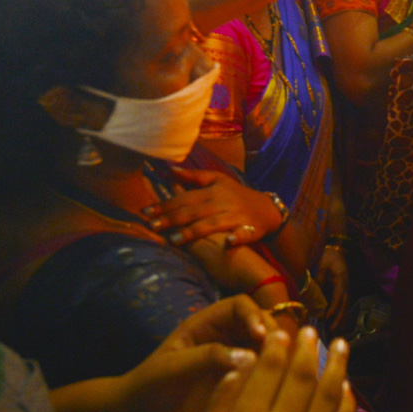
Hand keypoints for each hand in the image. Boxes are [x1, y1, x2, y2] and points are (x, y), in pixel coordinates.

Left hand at [121, 296, 273, 411]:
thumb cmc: (150, 387)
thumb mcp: (174, 369)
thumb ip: (208, 358)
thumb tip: (249, 357)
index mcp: (205, 324)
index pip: (240, 305)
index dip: (255, 316)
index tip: (263, 337)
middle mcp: (224, 336)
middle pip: (259, 323)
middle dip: (272, 335)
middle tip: (280, 356)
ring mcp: (232, 358)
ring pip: (265, 346)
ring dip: (277, 354)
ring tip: (284, 371)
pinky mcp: (237, 380)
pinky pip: (262, 371)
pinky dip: (273, 374)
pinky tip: (277, 386)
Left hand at [144, 168, 283, 245]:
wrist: (267, 209)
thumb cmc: (236, 195)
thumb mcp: (217, 180)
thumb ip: (193, 176)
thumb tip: (168, 168)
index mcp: (212, 191)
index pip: (184, 198)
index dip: (164, 205)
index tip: (144, 212)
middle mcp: (222, 203)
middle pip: (193, 211)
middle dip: (171, 219)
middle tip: (151, 226)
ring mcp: (236, 217)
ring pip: (211, 224)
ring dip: (193, 231)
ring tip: (174, 240)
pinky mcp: (250, 229)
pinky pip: (243, 234)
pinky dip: (236, 238)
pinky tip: (228, 243)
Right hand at [187, 327, 355, 411]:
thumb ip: (223, 397)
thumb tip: (246, 361)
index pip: (269, 368)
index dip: (279, 344)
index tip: (284, 331)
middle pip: (302, 376)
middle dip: (309, 348)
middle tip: (313, 331)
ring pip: (330, 396)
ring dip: (337, 366)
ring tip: (341, 346)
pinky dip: (348, 403)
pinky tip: (347, 387)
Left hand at [316, 246, 348, 330]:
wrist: (335, 249)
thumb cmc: (327, 255)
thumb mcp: (322, 264)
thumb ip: (319, 278)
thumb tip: (315, 294)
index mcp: (341, 280)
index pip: (338, 297)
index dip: (333, 308)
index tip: (326, 317)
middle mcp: (346, 286)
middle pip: (344, 305)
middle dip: (338, 319)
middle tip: (331, 330)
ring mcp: (345, 289)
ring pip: (345, 307)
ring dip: (341, 319)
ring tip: (334, 331)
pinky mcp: (342, 291)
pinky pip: (342, 305)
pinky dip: (340, 315)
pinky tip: (336, 324)